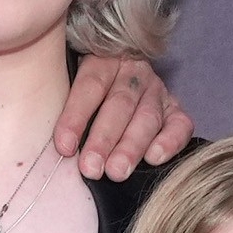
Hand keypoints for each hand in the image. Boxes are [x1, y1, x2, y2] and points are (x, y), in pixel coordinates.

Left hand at [54, 53, 192, 177]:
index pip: (90, 86)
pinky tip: (154, 158)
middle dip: (104, 139)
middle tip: (91, 168)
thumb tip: (52, 141)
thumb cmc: (86, 90)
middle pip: (119, 105)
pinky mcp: (175, 109)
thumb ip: (61, 100)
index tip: (64, 147)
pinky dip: (170, 141)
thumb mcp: (71, 81)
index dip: (76, 117)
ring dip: (132, 146)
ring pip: (147, 117)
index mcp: (103, 60)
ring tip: (117, 172)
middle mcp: (133, 72)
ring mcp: (157, 90)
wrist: (121, 73)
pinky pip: (180, 124)